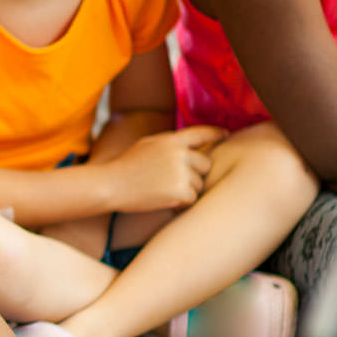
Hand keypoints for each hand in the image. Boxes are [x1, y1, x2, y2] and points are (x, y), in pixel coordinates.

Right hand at [106, 126, 224, 212]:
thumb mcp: (146, 145)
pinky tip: (163, 199)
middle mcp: (180, 154)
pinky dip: (181, 203)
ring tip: (162, 189)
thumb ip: (169, 143)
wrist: (110, 185)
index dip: (216, 133)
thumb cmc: (125, 166)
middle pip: (205, 164)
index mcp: (171, 140)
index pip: (201, 134)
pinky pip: (192, 199)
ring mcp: (181, 172)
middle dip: (195, 173)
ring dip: (186, 190)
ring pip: (199, 184)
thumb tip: (189, 145)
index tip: (225, 134)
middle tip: (173, 180)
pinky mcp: (180, 192)